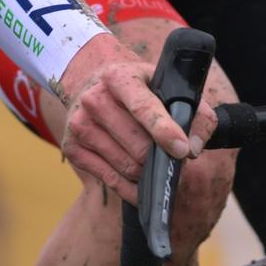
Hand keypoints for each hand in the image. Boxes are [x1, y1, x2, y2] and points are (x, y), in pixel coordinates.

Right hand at [56, 32, 215, 202]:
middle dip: (161, 157)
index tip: (183, 150)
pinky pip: (110, 180)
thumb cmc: (140, 89)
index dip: (165, 131)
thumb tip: (194, 148)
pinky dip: (131, 188)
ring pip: (126, 165)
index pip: (144, 108)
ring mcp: (79, 125)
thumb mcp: (167, 86)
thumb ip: (194, 112)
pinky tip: (143, 186)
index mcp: (119, 77)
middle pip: (138, 145)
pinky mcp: (72, 149)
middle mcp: (94, 99)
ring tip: (157, 164)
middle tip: (174, 156)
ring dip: (148, 172)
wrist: (95, 85)